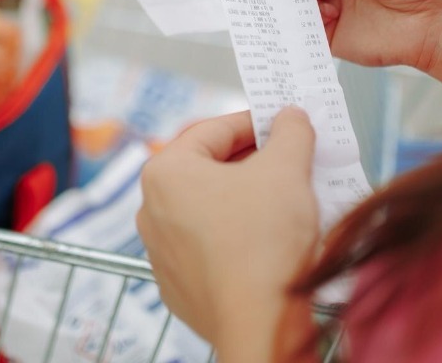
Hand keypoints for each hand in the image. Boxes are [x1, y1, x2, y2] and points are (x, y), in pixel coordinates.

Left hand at [137, 109, 319, 360]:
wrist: (259, 323)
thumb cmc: (264, 241)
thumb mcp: (287, 169)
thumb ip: (290, 132)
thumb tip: (290, 118)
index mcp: (166, 172)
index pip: (215, 129)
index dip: (256, 121)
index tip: (284, 123)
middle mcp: (151, 210)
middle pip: (209, 168)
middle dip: (252, 162)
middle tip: (291, 161)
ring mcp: (161, 251)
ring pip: (209, 209)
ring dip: (246, 199)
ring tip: (286, 200)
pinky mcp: (178, 285)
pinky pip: (209, 246)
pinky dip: (236, 236)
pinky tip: (269, 240)